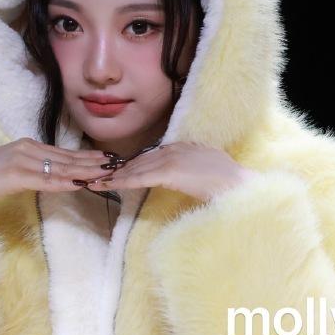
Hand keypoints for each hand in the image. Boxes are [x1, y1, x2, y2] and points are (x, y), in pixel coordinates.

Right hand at [0, 138, 114, 216]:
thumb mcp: (12, 170)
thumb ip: (31, 170)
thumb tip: (50, 175)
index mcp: (28, 145)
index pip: (63, 152)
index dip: (86, 156)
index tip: (105, 158)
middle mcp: (28, 148)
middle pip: (67, 157)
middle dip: (93, 161)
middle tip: (116, 163)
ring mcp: (22, 160)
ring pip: (61, 167)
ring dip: (86, 171)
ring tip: (106, 173)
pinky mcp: (16, 175)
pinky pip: (46, 180)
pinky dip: (65, 182)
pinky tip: (80, 183)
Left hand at [88, 140, 257, 200]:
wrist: (238, 184)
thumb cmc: (228, 182)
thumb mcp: (207, 169)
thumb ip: (191, 168)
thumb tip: (183, 174)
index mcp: (182, 148)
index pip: (150, 156)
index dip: (133, 165)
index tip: (118, 171)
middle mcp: (173, 149)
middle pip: (139, 160)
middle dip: (118, 169)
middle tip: (99, 176)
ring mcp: (170, 159)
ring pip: (135, 168)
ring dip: (115, 176)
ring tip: (96, 181)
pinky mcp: (168, 172)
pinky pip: (139, 177)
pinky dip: (121, 181)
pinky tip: (108, 186)